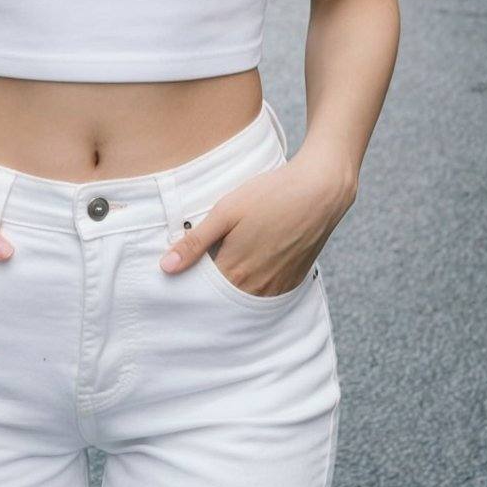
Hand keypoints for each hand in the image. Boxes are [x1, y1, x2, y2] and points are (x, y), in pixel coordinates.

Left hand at [158, 148, 354, 296]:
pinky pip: (267, 291)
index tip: (184, 266)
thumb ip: (195, 242)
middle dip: (210, 284)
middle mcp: (256, 287)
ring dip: (234, 283)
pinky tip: (254, 259)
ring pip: (245, 295)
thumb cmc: (271, 195)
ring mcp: (278, 286)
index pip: (202, 288)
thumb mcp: (226, 211)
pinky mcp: (294, 279)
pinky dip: (255, 283)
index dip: (190, 277)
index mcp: (234, 272)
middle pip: (223, 296)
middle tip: (205, 260)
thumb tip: (166, 267)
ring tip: (231, 255)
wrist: (320, 190)